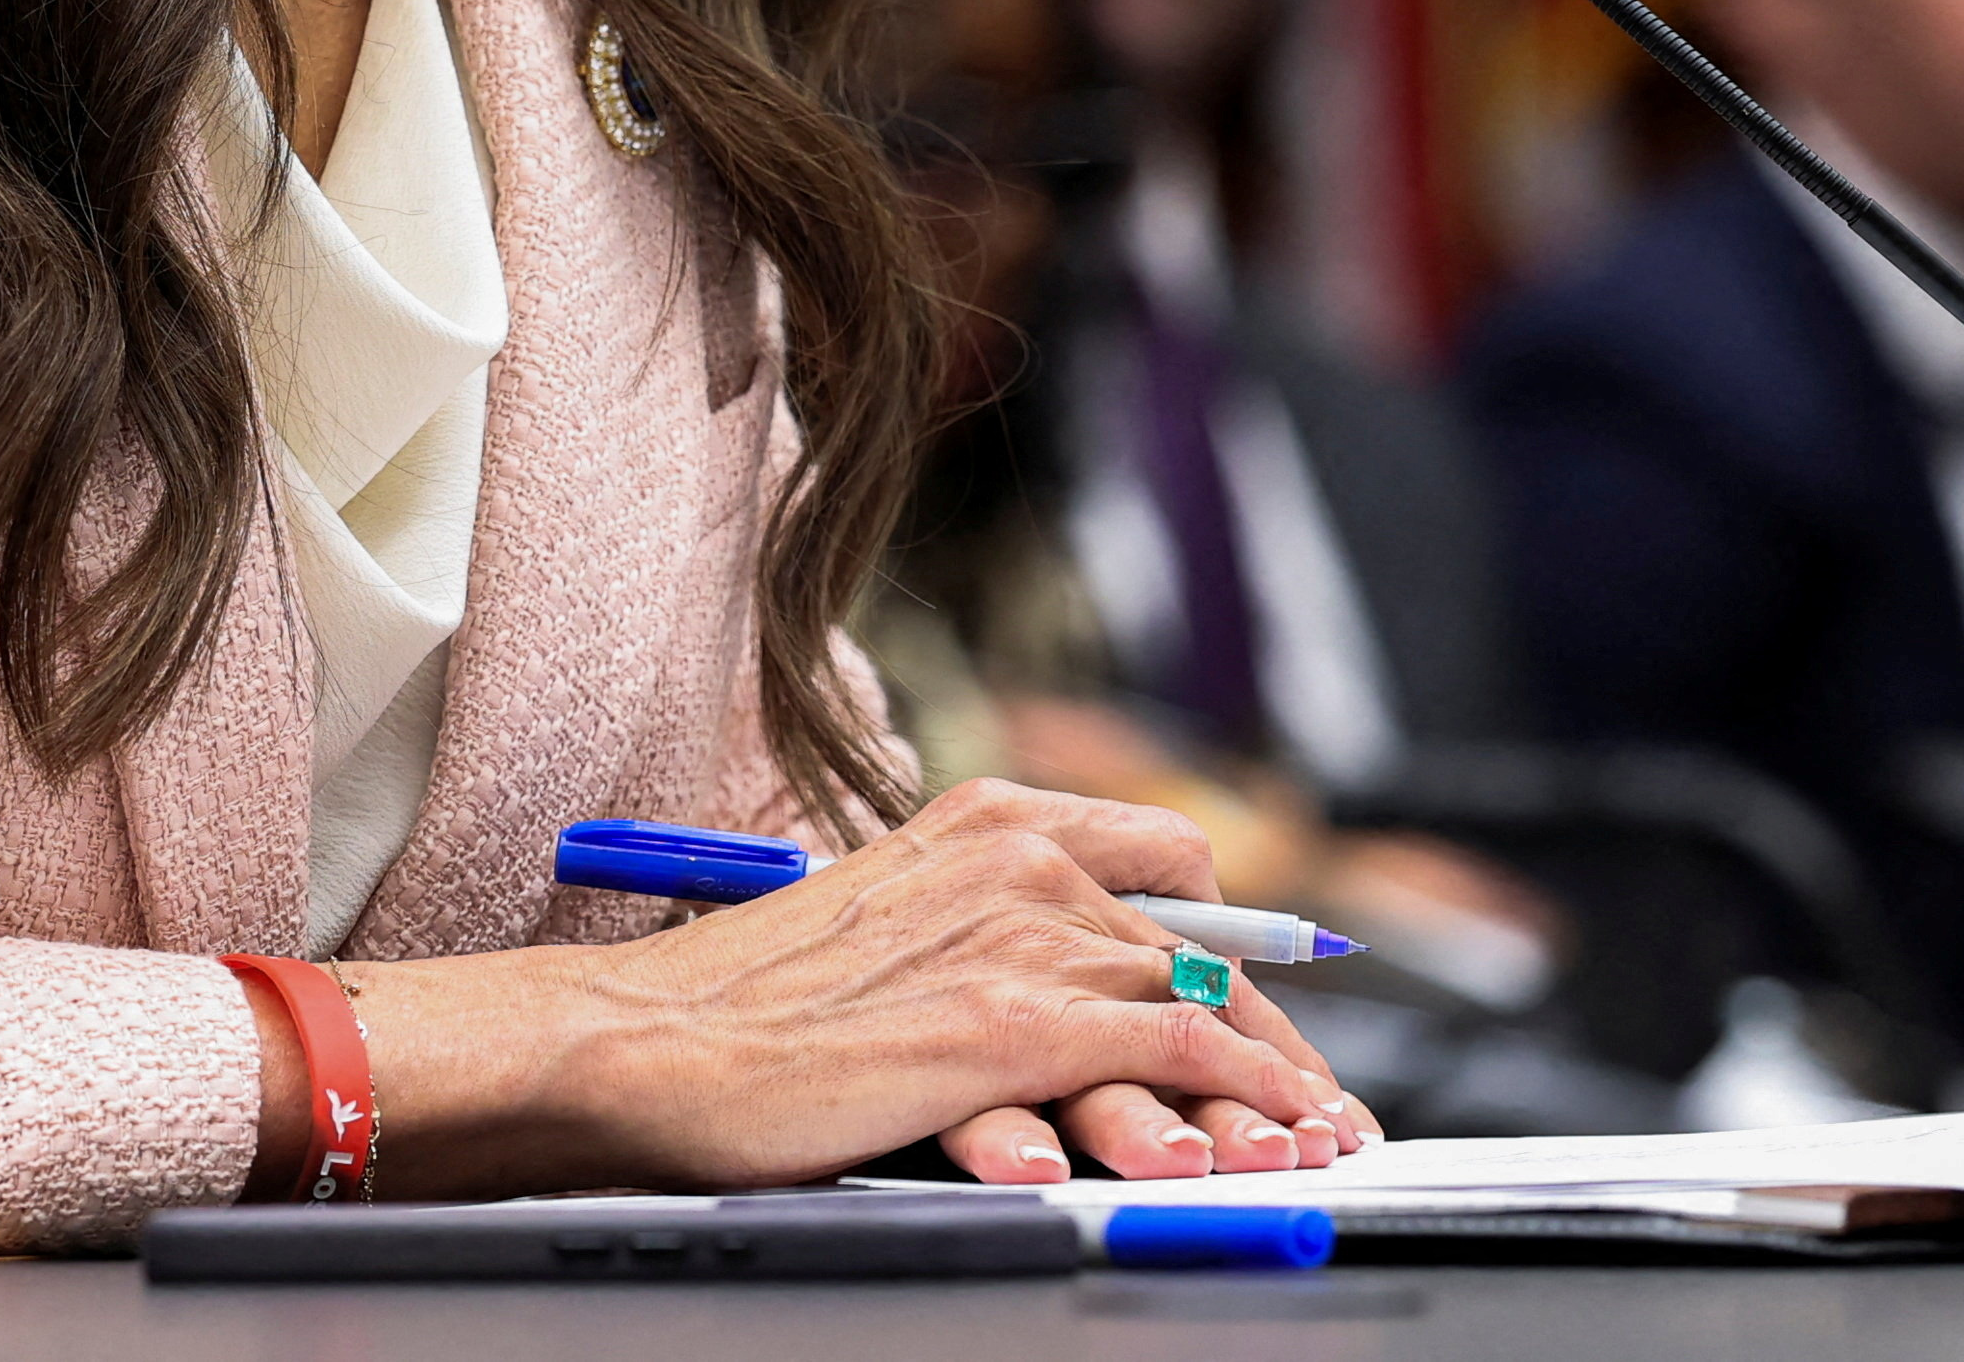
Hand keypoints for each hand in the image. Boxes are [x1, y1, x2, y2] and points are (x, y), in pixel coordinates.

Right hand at [340, 778, 1377, 1198]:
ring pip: (1207, 996)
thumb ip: (982, 946)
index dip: (1233, 942)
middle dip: (1274, 1029)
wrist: (644, 1044)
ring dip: (1275, 1080)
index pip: (1166, 863)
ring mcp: (1021, 933)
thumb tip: (1063, 1008)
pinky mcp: (1013, 1021)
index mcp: (985, 822)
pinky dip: (1244, 1096)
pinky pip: (1179, 1050)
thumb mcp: (889, 942)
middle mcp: (1019, 857)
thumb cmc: (742, 1012)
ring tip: (1316, 1140)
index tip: (1268, 1013)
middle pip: (1206, 936)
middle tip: (1319, 1104)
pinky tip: (1268, 1142)